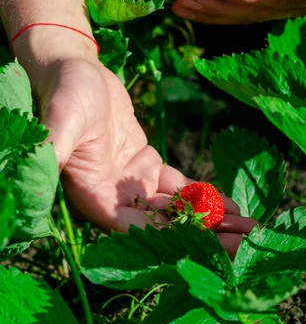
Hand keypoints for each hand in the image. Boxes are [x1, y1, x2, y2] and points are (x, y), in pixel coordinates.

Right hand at [32, 55, 255, 254]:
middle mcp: (114, 199)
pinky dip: (203, 196)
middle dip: (206, 238)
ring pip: (175, 210)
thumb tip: (38, 170)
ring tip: (250, 229)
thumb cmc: (66, 93)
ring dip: (211, 220)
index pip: (140, 233)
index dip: (179, 244)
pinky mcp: (146, 167)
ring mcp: (132, 185)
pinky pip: (177, 187)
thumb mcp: (62, 118)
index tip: (216, 253)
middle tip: (248, 247)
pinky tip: (231, 206)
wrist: (76, 71)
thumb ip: (56, 146)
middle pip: (164, 228)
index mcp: (95, 198)